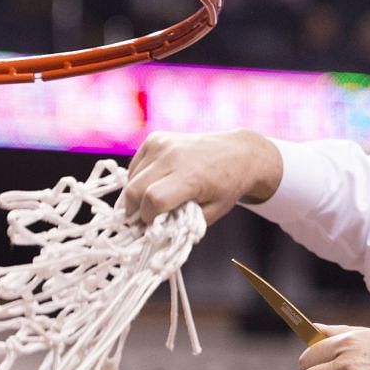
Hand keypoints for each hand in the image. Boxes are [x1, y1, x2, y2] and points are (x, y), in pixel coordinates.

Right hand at [120, 129, 282, 225]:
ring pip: (131, 177)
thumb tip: (156, 231)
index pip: (154, 199)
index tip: (153, 225)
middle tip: (144, 219)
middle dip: (135, 209)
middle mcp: (172, 156)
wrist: (238, 153)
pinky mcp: (155, 138)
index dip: (148, 217)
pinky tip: (154, 183)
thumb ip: (184, 223)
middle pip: (134, 189)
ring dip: (136, 194)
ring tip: (153, 200)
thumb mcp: (211, 212)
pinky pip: (135, 165)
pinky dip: (139, 178)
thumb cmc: (227, 185)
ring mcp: (162, 144)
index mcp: (190, 176)